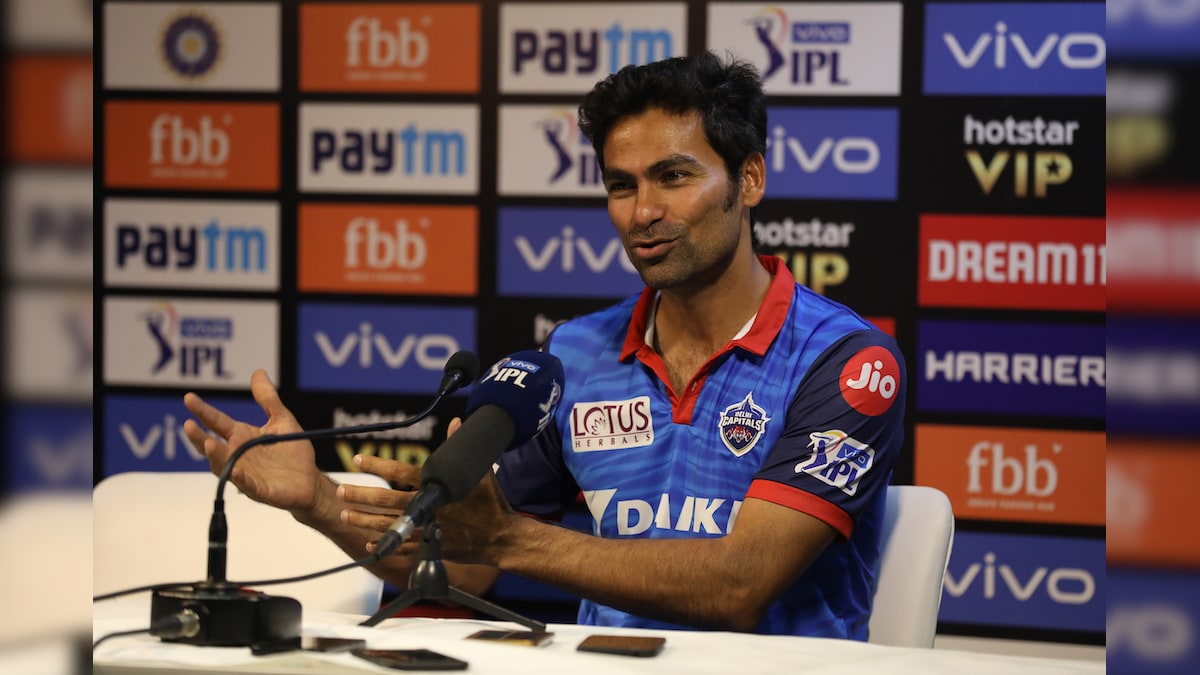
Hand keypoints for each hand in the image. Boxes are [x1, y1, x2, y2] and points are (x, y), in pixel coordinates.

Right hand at [182, 369, 323, 516]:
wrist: (310, 480)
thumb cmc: (294, 452)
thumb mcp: (281, 420)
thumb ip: (268, 399)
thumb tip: (258, 372)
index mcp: (242, 436)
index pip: (217, 422)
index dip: (203, 411)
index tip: (188, 398)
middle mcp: (238, 455)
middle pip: (212, 446)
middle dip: (198, 436)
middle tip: (188, 424)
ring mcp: (245, 473)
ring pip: (223, 466)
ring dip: (215, 456)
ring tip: (207, 443)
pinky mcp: (259, 489)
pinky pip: (247, 485)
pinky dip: (240, 478)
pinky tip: (235, 470)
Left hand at [337, 417, 517, 563]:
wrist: (502, 537)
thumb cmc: (492, 502)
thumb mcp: (480, 471)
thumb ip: (460, 447)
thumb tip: (457, 421)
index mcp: (436, 486)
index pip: (400, 471)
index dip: (378, 464)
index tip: (358, 458)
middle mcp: (428, 508)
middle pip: (387, 499)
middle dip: (361, 494)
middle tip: (340, 490)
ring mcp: (427, 529)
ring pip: (389, 524)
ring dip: (364, 520)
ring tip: (345, 515)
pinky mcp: (431, 547)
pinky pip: (402, 547)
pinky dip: (385, 545)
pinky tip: (368, 543)